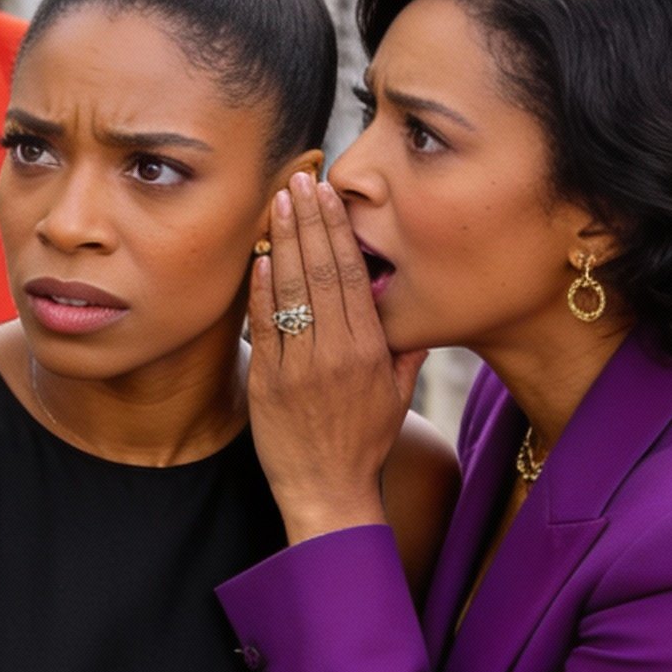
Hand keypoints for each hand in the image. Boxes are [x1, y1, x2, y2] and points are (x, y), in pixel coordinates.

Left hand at [247, 172, 423, 543]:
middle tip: (299, 180)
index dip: (340, 231)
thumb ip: (405, 350)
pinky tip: (257, 256)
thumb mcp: (397, 396)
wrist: (327, 491)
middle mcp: (336, 353)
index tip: (330, 196)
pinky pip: (263, 325)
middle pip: (321, 272)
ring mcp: (299, 366)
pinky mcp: (267, 382)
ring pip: (290, 291)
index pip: (353, 276)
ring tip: (277, 202)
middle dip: (309, 221)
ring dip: (282, 241)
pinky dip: (259, 288)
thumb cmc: (364, 443)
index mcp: (371, 351)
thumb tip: (414, 309)